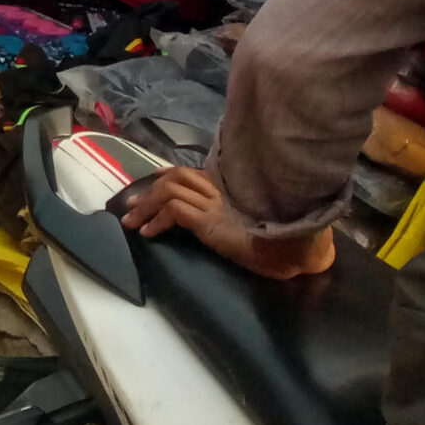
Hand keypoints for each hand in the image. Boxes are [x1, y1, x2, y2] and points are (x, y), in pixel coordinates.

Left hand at [118, 168, 336, 278]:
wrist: (294, 251)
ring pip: (169, 190)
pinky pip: (174, 210)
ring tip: (131, 221)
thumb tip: (204, 218)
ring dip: (145, 205)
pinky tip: (148, 233)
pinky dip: (156, 220)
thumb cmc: (278, 241)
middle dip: (149, 190)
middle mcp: (221, 191)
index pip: (192, 173)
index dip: (168, 175)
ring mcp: (215, 204)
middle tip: (130, 205)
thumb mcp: (245, 222)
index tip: (152, 181)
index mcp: (230, 189)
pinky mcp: (210, 220)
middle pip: (177, 177)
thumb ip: (229, 213)